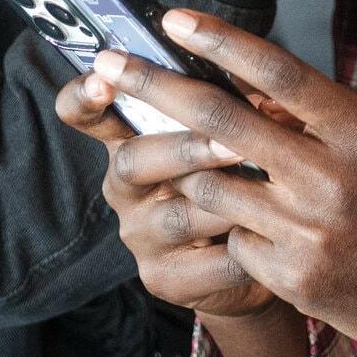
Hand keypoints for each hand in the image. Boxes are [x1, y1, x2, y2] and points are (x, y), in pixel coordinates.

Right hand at [53, 72, 277, 319]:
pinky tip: (272, 239)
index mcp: (131, 139)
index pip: (85, 113)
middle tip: (231, 142)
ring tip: (268, 191)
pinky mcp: (164, 279)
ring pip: (176, 215)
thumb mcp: (226, 134)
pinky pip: (206, 264)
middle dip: (184, 149)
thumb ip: (225, 106)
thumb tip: (255, 78)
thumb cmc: (237, 177)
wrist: (254, 257)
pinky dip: (243, 251)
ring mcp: (141, 236)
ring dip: (224, 201)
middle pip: (133, 162)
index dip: (84, 96)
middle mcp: (125, 188)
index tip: (102, 76)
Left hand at [82, 13, 356, 356]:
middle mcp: (327, 177)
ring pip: (212, 183)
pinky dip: (240, 227)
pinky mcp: (291, 278)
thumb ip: (340, 107)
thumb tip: (275, 87)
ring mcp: (305, 232)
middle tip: (109, 63)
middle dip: (154, 85)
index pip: (275, 71)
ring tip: (209, 167)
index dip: (219, 39)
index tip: (173, 19)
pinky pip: (234, 237)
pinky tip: (269, 231)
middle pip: (219, 119)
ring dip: (199, 168)